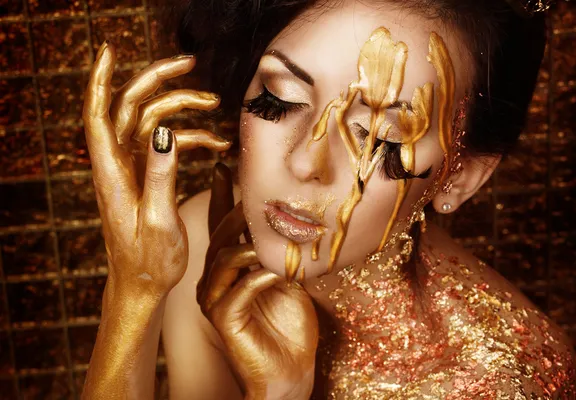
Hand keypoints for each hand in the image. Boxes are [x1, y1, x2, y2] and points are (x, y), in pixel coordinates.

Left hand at [82, 42, 230, 298]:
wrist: (143, 284)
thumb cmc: (148, 261)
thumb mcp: (158, 221)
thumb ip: (160, 176)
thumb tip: (165, 131)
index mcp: (113, 174)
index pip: (99, 115)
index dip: (100, 80)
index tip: (110, 50)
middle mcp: (119, 165)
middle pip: (131, 108)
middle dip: (158, 82)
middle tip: (191, 67)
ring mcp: (133, 168)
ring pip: (152, 122)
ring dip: (181, 109)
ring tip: (215, 106)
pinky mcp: (147, 176)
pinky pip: (166, 144)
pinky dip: (190, 138)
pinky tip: (216, 144)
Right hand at [197, 165, 318, 399]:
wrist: (290, 370)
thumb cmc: (290, 323)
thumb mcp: (287, 275)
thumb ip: (277, 248)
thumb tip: (288, 210)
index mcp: (228, 267)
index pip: (220, 224)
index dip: (222, 195)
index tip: (226, 165)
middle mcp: (214, 279)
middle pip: (220, 235)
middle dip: (240, 212)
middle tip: (262, 194)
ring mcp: (214, 299)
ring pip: (225, 258)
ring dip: (253, 244)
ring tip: (277, 235)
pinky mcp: (223, 319)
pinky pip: (238, 289)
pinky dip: (262, 277)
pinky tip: (282, 272)